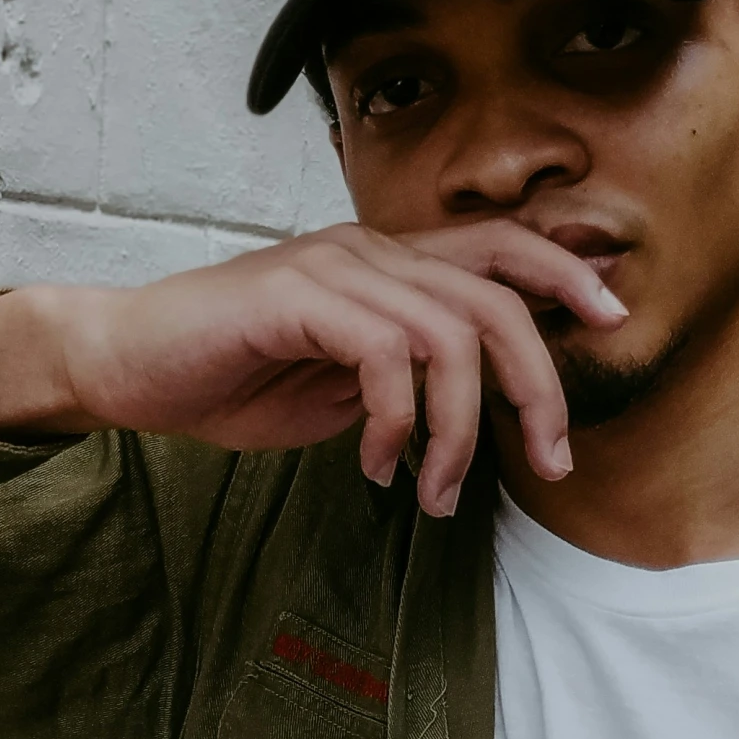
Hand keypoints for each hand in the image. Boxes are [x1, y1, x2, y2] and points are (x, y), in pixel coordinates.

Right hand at [0, 221, 627, 514]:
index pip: (500, 246)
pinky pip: (385, 356)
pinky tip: (377, 465)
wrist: (126, 366)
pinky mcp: (294, 298)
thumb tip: (477, 410)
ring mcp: (332, 268)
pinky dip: (397, 423)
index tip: (613, 319)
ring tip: (436, 493)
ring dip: (460, 432)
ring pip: (449, 337)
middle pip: (496, 300)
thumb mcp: (343, 383)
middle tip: (551, 461)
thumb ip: (407, 379)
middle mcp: (368, 251)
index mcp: (387, 264)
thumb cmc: (231, 377)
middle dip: (540, 387)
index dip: (564, 273)